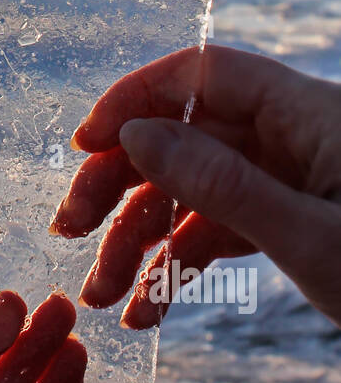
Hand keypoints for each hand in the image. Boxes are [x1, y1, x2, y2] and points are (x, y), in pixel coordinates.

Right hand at [51, 45, 340, 327]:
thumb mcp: (311, 236)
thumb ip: (223, 185)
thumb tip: (135, 137)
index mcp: (305, 112)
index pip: (202, 74)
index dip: (137, 100)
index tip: (84, 145)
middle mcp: (293, 137)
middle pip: (184, 136)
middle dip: (121, 185)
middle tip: (71, 228)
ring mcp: (290, 182)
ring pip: (193, 192)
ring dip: (140, 241)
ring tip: (101, 292)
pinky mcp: (289, 223)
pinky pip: (220, 231)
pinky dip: (179, 266)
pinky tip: (147, 308)